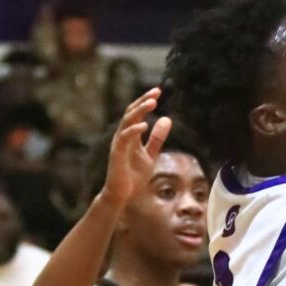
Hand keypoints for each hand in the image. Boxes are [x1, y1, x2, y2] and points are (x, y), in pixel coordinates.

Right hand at [101, 87, 171, 207]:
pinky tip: (144, 125)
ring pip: (127, 122)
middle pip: (131, 112)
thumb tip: (168, 119)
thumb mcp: (150, 154)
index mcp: (130, 135)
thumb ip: (157, 138)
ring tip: (152, 103)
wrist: (122, 194)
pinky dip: (133, 131)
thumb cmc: (134, 175)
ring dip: (139, 111)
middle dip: (143, 101)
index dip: (146, 101)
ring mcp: (118, 144)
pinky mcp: (117, 155)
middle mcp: (123, 136)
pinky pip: (124, 139)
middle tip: (157, 92)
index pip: (137, 113)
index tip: (158, 91)